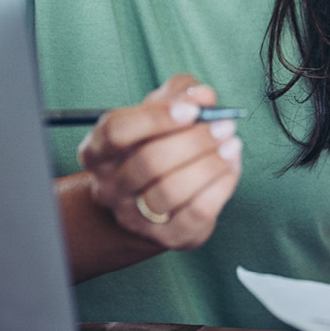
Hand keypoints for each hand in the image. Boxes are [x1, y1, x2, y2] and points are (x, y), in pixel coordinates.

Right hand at [76, 74, 242, 250]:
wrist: (150, 201)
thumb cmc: (154, 143)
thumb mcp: (159, 110)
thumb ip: (180, 93)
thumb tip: (204, 96)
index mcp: (97, 151)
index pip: (115, 131)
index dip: (155, 117)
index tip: (192, 109)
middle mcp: (109, 187)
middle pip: (147, 162)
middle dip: (193, 141)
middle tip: (225, 125)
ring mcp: (135, 217)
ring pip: (170, 192)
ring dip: (208, 164)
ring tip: (232, 144)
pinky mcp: (168, 237)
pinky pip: (196, 213)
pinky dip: (220, 186)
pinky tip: (231, 166)